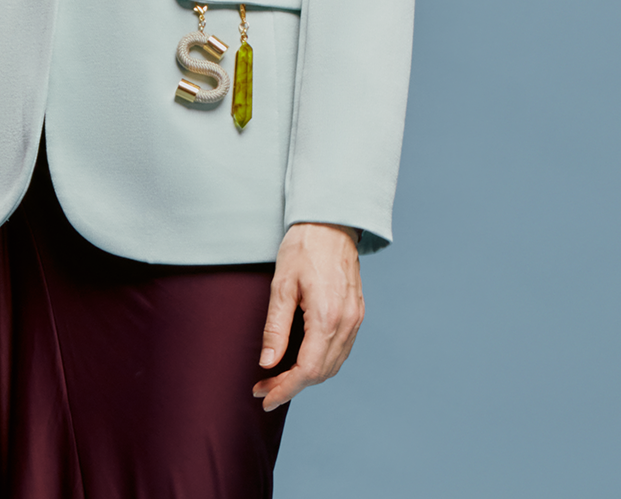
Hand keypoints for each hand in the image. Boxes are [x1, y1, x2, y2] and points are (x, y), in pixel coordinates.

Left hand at [253, 222, 363, 411]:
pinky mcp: (357, 313)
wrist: (331, 222)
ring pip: (333, 364)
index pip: (307, 371)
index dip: (284, 389)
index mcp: (327, 317)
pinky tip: (302, 358)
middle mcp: (347, 323)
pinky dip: (321, 362)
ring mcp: (355, 319)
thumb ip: (275, 327)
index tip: (264, 397)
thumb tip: (268, 363)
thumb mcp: (281, 284)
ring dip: (307, 377)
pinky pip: (341, 349)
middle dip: (291, 385)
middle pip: (321, 373)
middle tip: (264, 386)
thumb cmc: (303, 247)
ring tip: (279, 377)